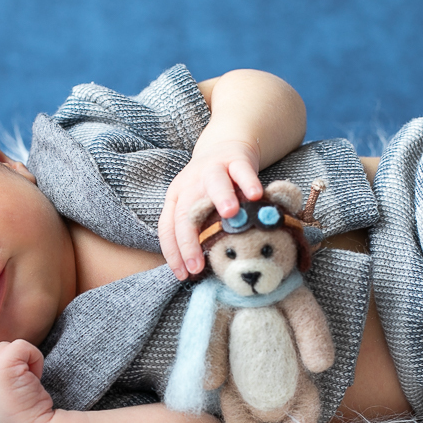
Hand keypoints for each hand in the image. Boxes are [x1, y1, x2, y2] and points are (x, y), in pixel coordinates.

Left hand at [159, 138, 262, 279]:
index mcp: (176, 198)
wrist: (223, 146)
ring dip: (220, 198)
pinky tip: (255, 195)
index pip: (167, 228)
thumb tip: (199, 270)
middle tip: (197, 266)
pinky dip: (248, 181)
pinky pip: (241, 171)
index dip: (173, 253)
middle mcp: (190, 185)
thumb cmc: (208, 188)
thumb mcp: (194, 206)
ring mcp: (212, 170)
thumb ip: (197, 230)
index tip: (183, 275)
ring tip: (229, 214)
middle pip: (185, 212)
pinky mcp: (235, 160)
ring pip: (214, 184)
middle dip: (189, 241)